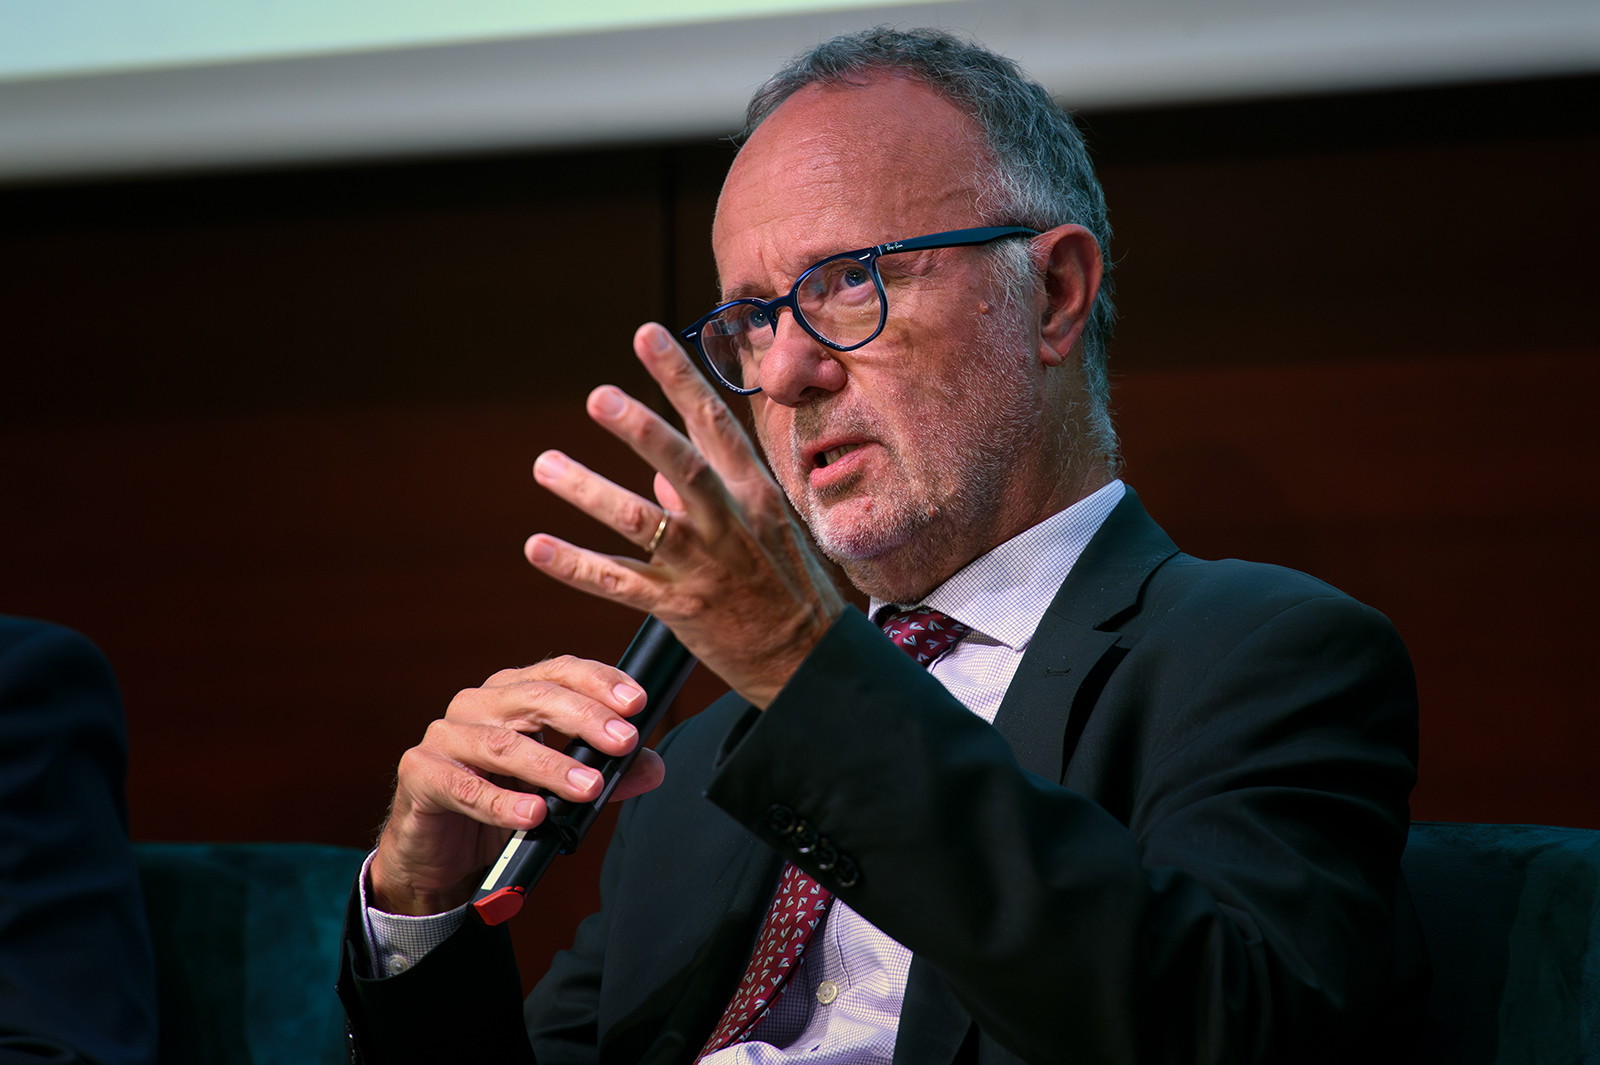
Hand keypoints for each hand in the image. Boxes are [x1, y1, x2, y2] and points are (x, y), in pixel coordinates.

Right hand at [370, 656, 664, 915]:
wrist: (440, 852)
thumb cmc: (501, 803)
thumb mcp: (557, 789)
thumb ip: (604, 775)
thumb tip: (651, 767)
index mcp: (513, 692)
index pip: (560, 671)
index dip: (600, 682)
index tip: (638, 703)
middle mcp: (478, 703)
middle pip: (535, 698)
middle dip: (586, 719)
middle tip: (624, 743)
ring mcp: (446, 735)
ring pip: (503, 743)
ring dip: (552, 766)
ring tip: (589, 788)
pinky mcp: (421, 772)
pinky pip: (464, 786)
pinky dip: (502, 802)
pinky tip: (532, 815)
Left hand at [525, 323, 845, 707]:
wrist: (805, 659)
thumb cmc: (786, 585)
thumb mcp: (765, 526)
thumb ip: (714, 492)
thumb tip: (659, 474)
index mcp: (754, 491)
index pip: (713, 422)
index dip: (679, 376)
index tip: (647, 334)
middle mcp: (729, 523)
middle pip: (681, 465)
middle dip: (640, 428)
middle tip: (598, 396)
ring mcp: (703, 566)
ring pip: (640, 522)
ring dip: (589, 491)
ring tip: (545, 464)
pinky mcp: (679, 608)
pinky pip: (619, 583)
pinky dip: (576, 566)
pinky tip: (538, 547)